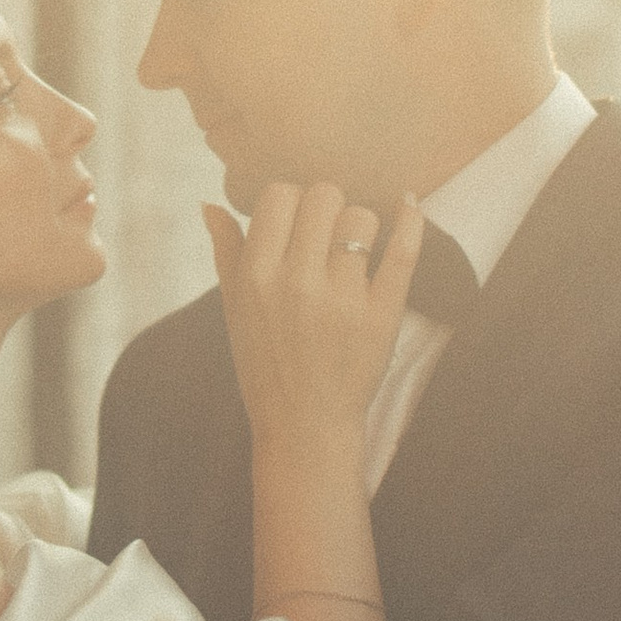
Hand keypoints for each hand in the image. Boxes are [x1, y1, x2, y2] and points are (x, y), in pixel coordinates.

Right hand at [204, 183, 422, 450]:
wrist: (303, 425)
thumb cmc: (264, 364)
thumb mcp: (234, 309)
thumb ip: (225, 252)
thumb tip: (209, 204)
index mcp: (255, 275)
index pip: (279, 194)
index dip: (292, 200)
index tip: (298, 220)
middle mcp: (296, 282)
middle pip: (323, 195)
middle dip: (328, 206)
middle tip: (328, 233)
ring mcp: (341, 299)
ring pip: (362, 218)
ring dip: (361, 224)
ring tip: (355, 246)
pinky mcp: (380, 316)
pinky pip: (402, 252)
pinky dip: (411, 222)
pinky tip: (409, 205)